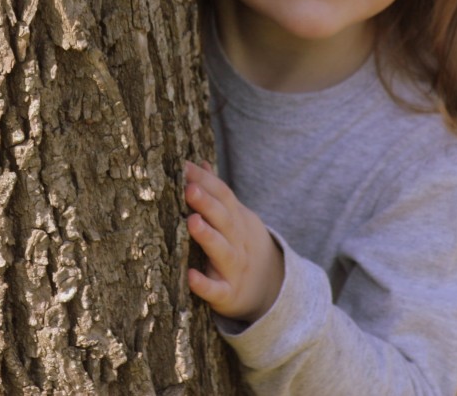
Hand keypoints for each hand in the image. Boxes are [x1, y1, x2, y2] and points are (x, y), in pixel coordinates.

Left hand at [185, 161, 283, 321]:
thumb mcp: (236, 217)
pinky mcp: (227, 294)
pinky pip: (216, 290)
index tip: (186, 167)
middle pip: (224, 220)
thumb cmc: (242, 246)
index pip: (224, 196)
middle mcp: (238, 242)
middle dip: (207, 203)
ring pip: (222, 251)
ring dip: (208, 237)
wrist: (271, 288)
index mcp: (238, 221)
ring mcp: (234, 268)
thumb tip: (201, 163)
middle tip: (189, 189)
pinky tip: (190, 276)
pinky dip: (204, 285)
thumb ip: (217, 193)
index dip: (206, 181)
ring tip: (192, 222)